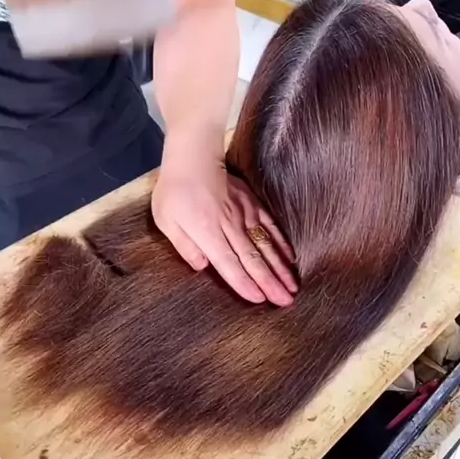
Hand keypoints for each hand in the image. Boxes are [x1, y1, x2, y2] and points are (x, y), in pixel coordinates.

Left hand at [152, 155, 297, 306]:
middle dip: (270, 282)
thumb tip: (201, 266)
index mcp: (207, 233)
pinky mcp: (251, 204)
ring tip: (293, 286)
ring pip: (265, 245)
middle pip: (252, 259)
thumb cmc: (175, 190)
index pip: (229, 264)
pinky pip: (270, 225)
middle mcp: (230, 226)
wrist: (193, 157)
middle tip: (286, 301)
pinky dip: (282, 242)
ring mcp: (244, 214)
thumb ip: (184, 245)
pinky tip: (291, 258)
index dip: (244, 283)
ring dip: (280, 267)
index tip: (260, 300)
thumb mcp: (166, 220)